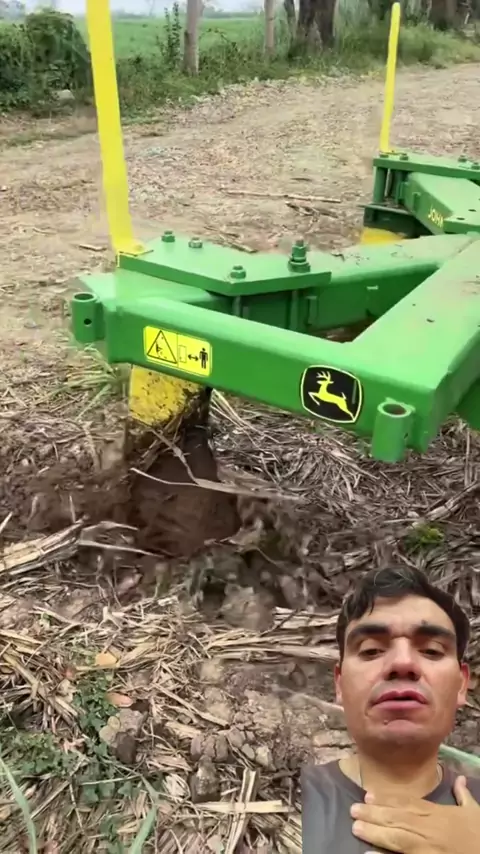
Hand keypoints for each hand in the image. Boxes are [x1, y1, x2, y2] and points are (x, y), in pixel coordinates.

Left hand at [350, 776, 479, 853]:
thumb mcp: (474, 812)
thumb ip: (463, 795)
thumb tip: (460, 779)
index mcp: (437, 814)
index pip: (408, 803)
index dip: (387, 799)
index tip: (368, 794)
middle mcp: (429, 829)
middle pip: (397, 819)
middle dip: (374, 814)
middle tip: (352, 810)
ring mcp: (426, 849)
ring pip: (397, 838)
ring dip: (375, 833)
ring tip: (355, 827)